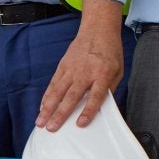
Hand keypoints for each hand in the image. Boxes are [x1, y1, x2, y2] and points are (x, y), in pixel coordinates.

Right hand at [35, 0, 125, 130]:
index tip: (80, 124)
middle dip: (60, 113)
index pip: (95, 96)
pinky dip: (47, 96)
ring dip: (48, 108)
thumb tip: (103, 108)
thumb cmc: (110, 52)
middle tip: (52, 128)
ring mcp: (71, 69)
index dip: (88, 111)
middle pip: (72, 96)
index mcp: (102, 75)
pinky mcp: (63, 66)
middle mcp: (85, 73)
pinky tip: (42, 107)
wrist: (98, 30)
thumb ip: (109, 89)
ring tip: (40, 122)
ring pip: (58, 91)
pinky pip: (53, 83)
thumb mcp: (118, 71)